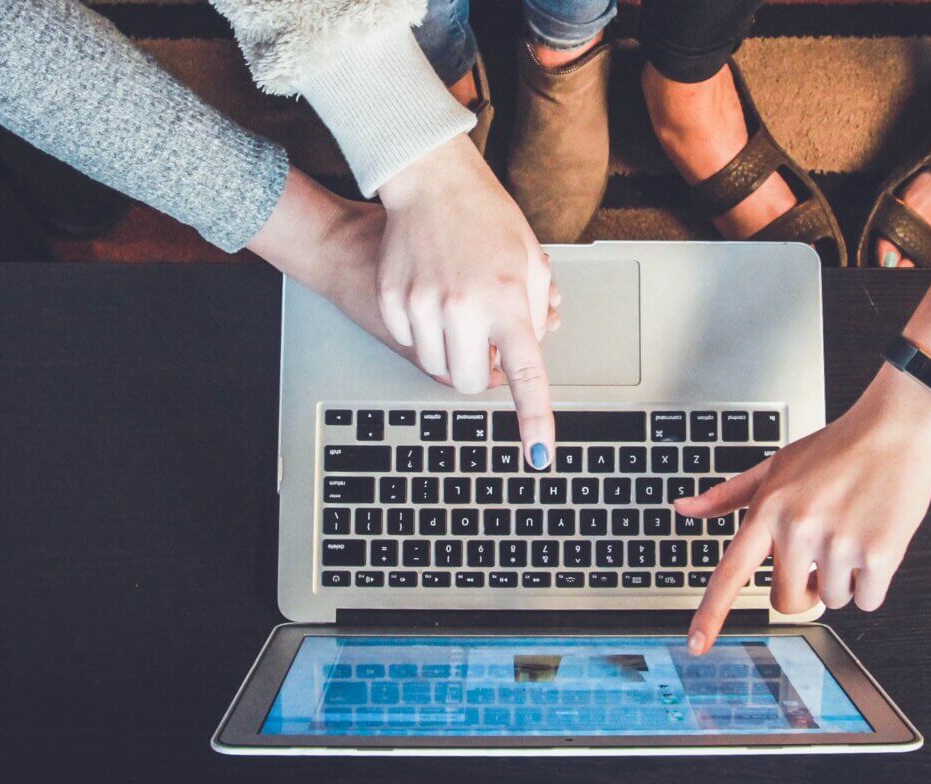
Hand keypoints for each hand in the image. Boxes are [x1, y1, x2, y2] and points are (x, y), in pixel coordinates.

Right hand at [376, 137, 558, 465]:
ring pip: (436, 367)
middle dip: (480, 373)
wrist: (430, 181)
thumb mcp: (530, 260)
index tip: (539, 454)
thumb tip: (531, 351)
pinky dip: (423, 331)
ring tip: (459, 309)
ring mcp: (422, 305)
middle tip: (486, 343)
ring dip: (451, 352)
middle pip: (469, 382)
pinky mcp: (392, 300)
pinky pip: (410, 342)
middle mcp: (463, 307)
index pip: (526, 374)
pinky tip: (431, 295)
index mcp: (508, 299)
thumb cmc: (485, 217)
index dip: (535, 419)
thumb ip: (536, 312)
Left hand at [677, 365, 930, 653]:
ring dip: (843, 580)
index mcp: (769, 510)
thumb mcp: (775, 465)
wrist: (898, 430)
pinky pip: (867, 600)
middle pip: (787, 601)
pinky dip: (873, 583)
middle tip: (820, 559)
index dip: (711, 613)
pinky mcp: (879, 555)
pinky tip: (875, 542)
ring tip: (852, 534)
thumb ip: (728, 495)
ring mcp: (838, 544)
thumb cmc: (837, 449)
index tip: (697, 645)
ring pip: (832, 600)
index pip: (731, 572)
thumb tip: (684, 509)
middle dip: (804, 590)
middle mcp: (799, 529)